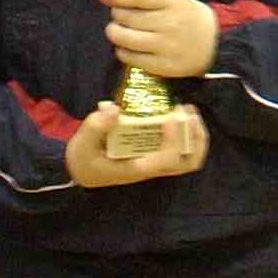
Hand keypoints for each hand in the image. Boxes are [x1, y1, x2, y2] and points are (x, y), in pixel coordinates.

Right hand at [64, 102, 209, 186]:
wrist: (82, 169)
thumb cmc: (84, 157)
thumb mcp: (83, 142)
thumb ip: (96, 125)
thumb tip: (113, 108)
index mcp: (136, 168)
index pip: (165, 161)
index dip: (174, 140)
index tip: (170, 116)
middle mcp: (151, 167)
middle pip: (187, 163)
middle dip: (194, 138)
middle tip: (188, 113)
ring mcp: (156, 161)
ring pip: (189, 158)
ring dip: (195, 134)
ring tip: (189, 110)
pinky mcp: (156, 152)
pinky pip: (181, 148)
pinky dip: (188, 132)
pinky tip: (180, 113)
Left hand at [103, 0, 217, 78]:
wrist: (214, 46)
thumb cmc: (189, 18)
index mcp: (173, 1)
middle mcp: (169, 22)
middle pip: (129, 17)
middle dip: (116, 15)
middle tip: (117, 15)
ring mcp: (166, 46)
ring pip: (126, 39)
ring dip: (114, 33)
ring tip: (115, 30)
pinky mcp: (162, 66)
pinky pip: (131, 58)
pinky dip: (122, 51)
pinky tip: (124, 47)